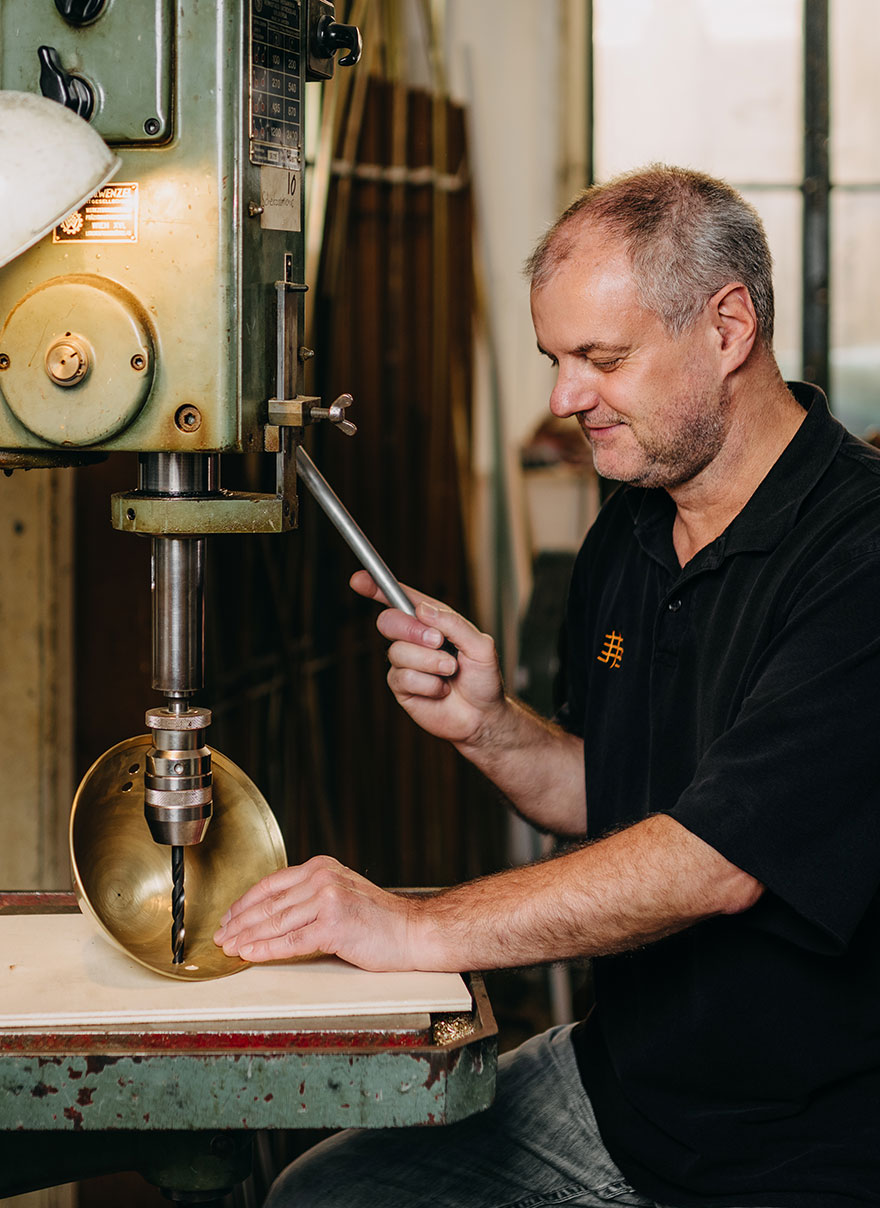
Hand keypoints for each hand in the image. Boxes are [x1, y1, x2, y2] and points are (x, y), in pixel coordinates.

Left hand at [213, 856, 420, 970]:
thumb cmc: (379, 920)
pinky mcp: (333, 926)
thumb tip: (273, 912)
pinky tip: (250, 953)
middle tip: (221, 936)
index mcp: (322, 867)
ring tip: (230, 947)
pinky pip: (290, 941)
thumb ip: (311, 895)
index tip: (230, 916)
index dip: (245, 902)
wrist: (412, 932)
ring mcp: (328, 900)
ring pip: (275, 922)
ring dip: (247, 936)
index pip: (272, 884)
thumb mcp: (342, 892)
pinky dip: (266, 949)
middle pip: (269, 903)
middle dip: (240, 922)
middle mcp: (322, 878)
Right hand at [350, 570, 505, 747]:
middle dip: (412, 631)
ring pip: (399, 652)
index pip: (401, 598)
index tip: (358, 580)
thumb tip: (423, 610)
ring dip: (430, 662)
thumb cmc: (484, 679)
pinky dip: (429, 684)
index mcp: (432, 621)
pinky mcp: (402, 686)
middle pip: (389, 621)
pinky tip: (440, 690)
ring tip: (450, 672)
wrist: (483, 717)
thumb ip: (454, 624)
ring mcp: (406, 662)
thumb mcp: (480, 646)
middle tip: (438, 642)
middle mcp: (414, 639)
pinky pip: (404, 677)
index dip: (375, 587)